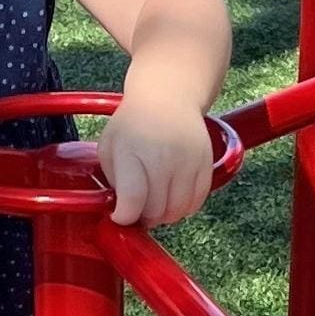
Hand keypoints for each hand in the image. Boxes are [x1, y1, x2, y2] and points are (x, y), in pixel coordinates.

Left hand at [98, 101, 212, 225]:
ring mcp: (188, 161)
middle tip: (137, 209)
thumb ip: (112, 178)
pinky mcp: (205, 164)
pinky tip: (172, 197)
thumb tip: (121, 208)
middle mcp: (163, 156)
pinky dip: (183, 207)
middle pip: (156, 210)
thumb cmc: (134, 123)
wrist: (168, 97)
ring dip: (164, 215)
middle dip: (143, 217)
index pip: (133, 199)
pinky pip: (196, 201)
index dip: (125, 217)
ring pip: (177, 210)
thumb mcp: (109, 145)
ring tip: (154, 203)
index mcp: (132, 151)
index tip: (120, 216)